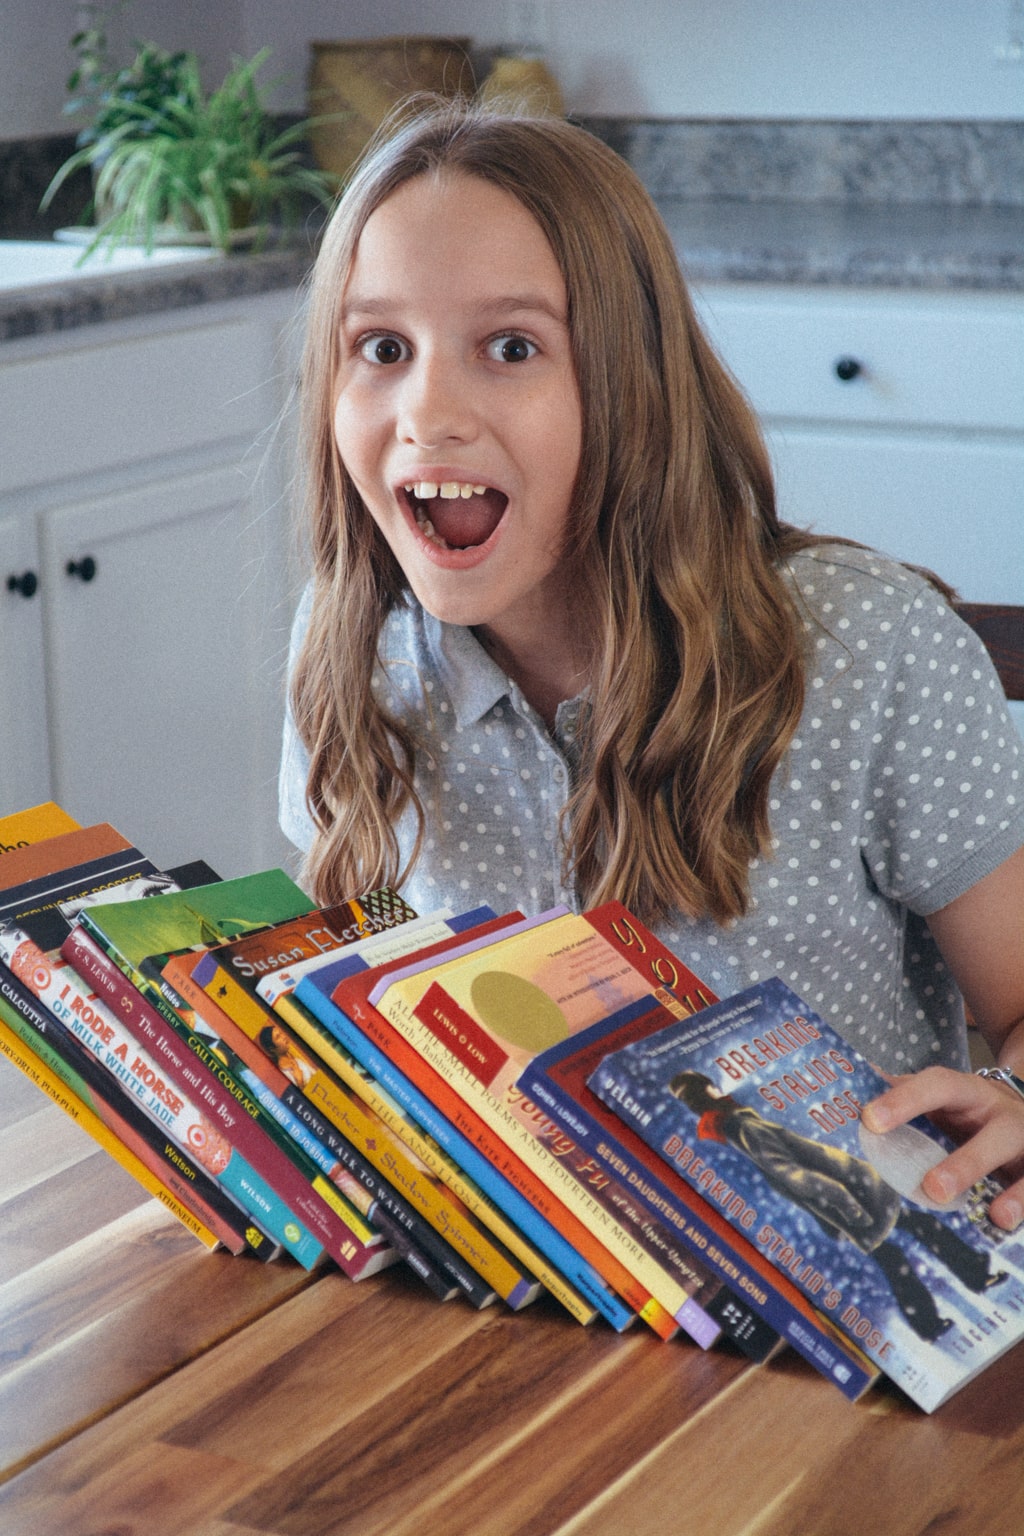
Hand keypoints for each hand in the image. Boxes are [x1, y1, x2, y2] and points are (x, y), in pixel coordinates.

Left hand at [862, 1065, 1023, 1230]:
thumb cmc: (971, 1109)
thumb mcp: (943, 1098)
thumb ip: (904, 1095)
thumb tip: (853, 1087)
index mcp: (969, 1092)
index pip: (938, 1085)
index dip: (905, 1100)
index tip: (870, 1120)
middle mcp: (1005, 1115)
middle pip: (995, 1134)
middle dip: (967, 1162)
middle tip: (932, 1189)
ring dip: (1014, 1193)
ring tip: (994, 1215)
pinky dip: (1022, 1203)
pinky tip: (1004, 1222)